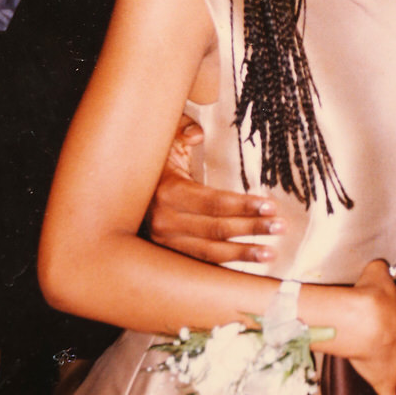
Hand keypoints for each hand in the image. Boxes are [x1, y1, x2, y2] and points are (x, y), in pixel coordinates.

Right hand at [147, 115, 283, 262]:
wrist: (116, 196)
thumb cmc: (150, 164)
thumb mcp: (163, 141)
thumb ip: (181, 129)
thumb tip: (198, 134)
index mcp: (168, 192)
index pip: (214, 203)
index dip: (243, 206)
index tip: (269, 206)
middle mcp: (165, 221)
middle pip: (216, 230)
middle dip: (251, 229)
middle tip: (279, 228)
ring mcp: (164, 241)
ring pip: (209, 253)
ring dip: (242, 254)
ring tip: (270, 253)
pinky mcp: (166, 254)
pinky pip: (199, 262)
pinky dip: (223, 265)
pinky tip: (245, 264)